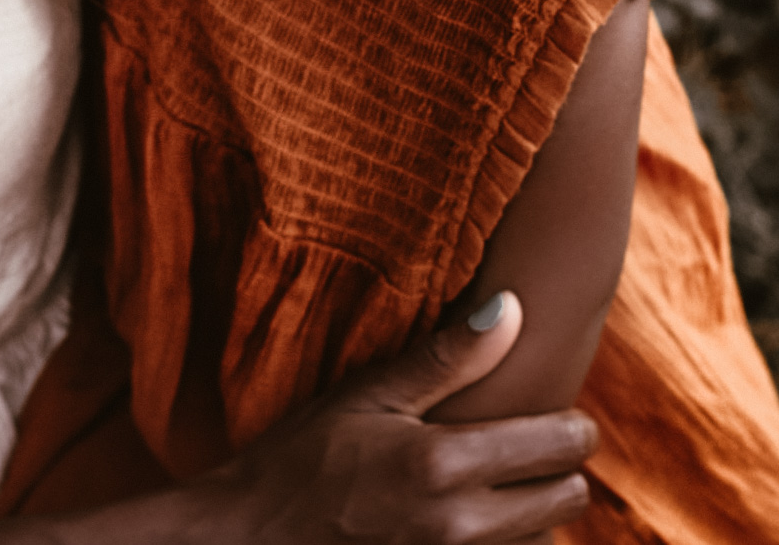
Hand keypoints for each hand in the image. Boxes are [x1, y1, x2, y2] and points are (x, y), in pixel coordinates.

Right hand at [202, 293, 593, 543]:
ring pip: (543, 541)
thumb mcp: (370, 394)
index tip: (564, 413)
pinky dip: (506, 541)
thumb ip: (448, 358)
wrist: (255, 536)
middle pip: (566, 500)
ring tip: (506, 482)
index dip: (573, 426)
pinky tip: (476, 517)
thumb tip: (511, 307)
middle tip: (532, 444)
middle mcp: (460, 525)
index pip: (559, 447)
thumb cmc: (305, 456)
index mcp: (444, 463)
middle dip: (560, 470)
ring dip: (537, 513)